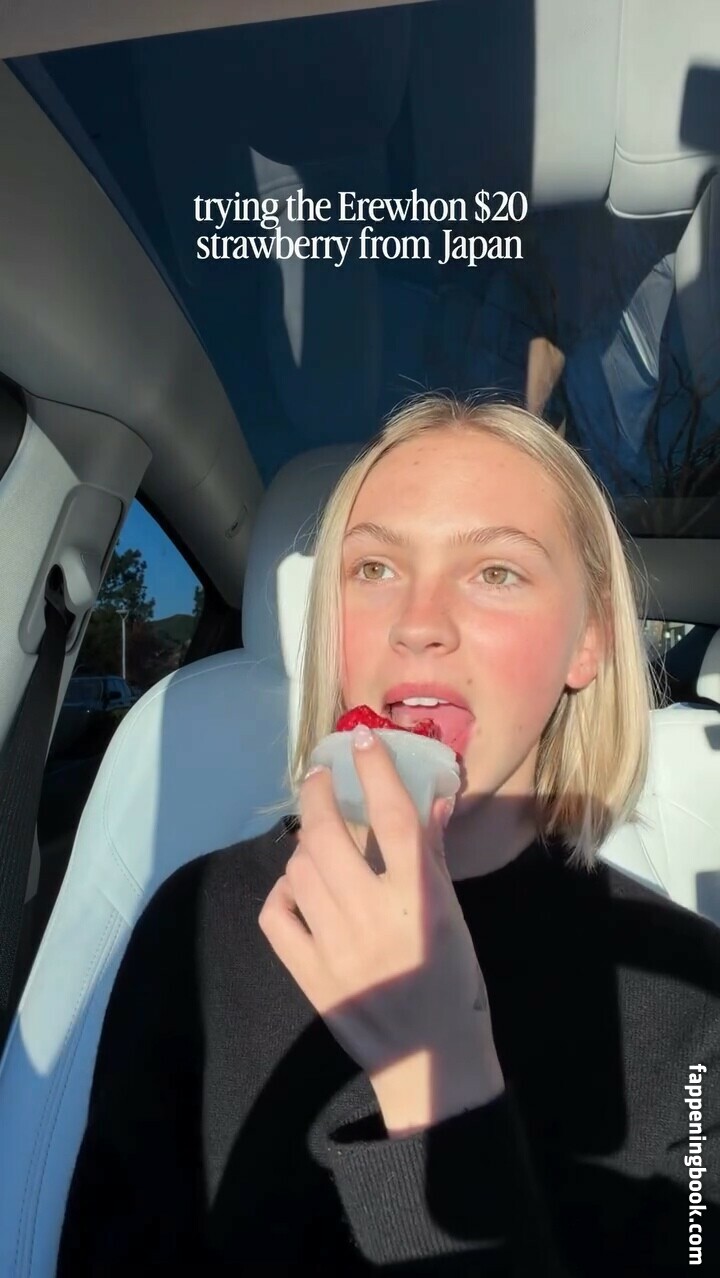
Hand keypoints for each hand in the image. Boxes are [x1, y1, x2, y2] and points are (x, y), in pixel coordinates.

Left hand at [259, 725, 503, 1135]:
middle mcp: (374, 916)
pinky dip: (282, 892)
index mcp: (421, 900)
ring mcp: (336, 947)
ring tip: (315, 838)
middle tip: (320, 777)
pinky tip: (296, 887)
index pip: (394, 816)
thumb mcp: (454, 916)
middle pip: (330, 835)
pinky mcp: (309, 974)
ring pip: (300, 870)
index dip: (376, 770)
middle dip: (319, 795)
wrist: (431, 1064)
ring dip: (304, 844)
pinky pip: (277, 916)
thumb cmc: (453, 983)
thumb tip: (429, 799)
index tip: (361, 740)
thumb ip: (434, 857)